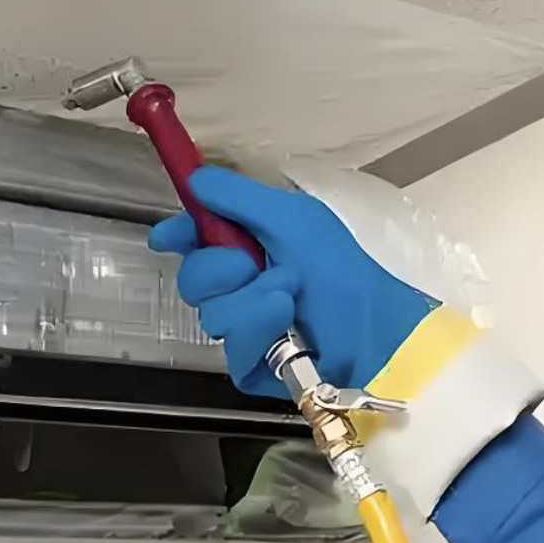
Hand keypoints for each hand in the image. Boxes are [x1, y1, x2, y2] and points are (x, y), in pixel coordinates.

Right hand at [148, 167, 436, 397]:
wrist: (375, 332)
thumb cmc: (341, 272)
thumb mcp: (292, 218)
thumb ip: (238, 196)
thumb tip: (196, 177)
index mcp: (252, 245)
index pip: (197, 237)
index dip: (179, 234)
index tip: (168, 236)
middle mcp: (244, 285)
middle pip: (193, 277)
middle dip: (219, 267)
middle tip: (252, 263)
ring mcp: (246, 326)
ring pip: (211, 313)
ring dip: (250, 299)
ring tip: (290, 295)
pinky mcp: (251, 364)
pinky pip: (231, 347)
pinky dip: (258, 330)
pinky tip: (285, 323)